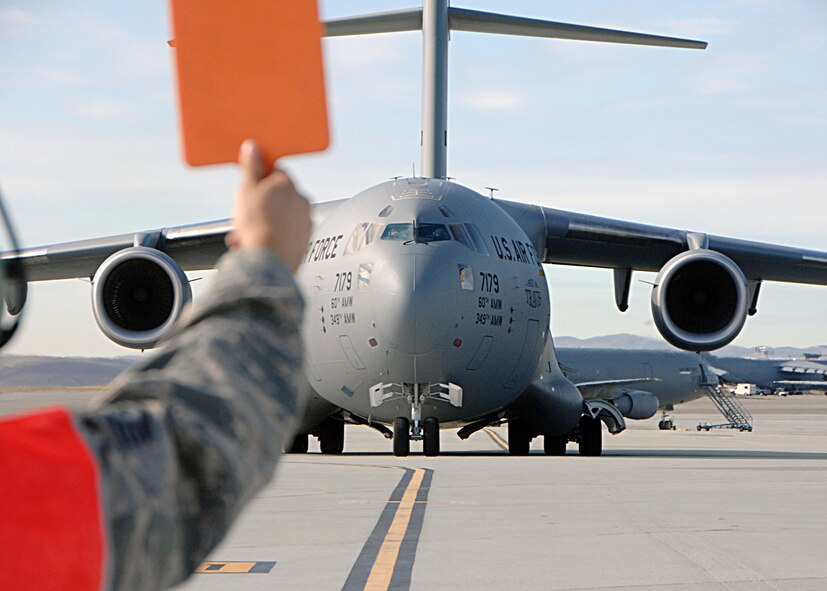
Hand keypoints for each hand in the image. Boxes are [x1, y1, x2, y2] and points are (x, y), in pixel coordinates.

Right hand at [226, 140, 311, 271]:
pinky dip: (275, 237)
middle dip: (261, 205)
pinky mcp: (306, 239)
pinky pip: (288, 233)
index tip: (250, 188)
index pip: (275, 171)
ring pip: (282, 216)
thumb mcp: (246, 190)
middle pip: (278, 195)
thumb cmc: (258, 225)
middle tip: (245, 216)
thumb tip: (254, 147)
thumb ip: (251, 167)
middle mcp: (302, 200)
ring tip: (248, 235)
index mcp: (288, 184)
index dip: (260, 179)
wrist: (270, 260)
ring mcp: (306, 220)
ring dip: (265, 223)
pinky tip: (260, 244)